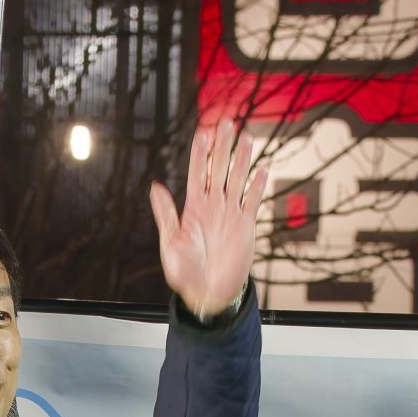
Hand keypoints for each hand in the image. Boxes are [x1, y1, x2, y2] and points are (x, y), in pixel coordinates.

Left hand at [150, 121, 267, 320]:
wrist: (208, 294)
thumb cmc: (185, 273)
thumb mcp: (171, 242)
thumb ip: (166, 213)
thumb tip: (155, 186)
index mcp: (194, 208)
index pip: (197, 173)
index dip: (200, 153)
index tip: (203, 132)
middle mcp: (213, 206)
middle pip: (219, 169)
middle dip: (222, 146)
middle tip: (226, 122)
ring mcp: (230, 214)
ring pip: (237, 180)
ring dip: (241, 159)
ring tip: (246, 137)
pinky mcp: (245, 226)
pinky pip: (252, 201)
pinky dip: (257, 186)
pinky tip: (262, 170)